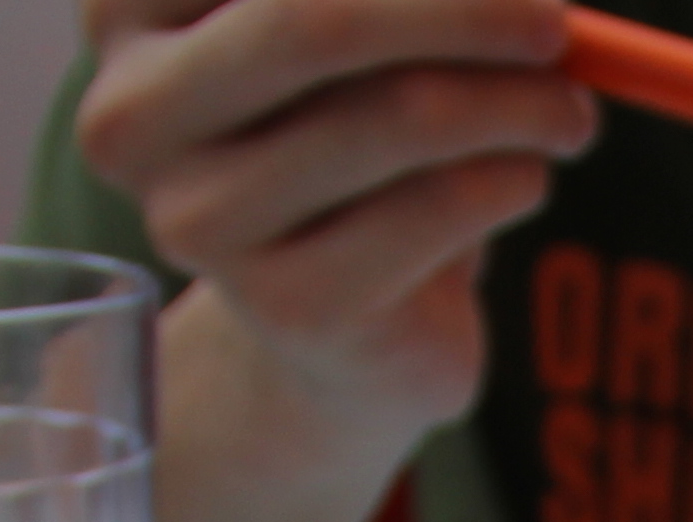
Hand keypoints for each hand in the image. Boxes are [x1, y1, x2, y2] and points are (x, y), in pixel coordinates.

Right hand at [75, 0, 594, 445]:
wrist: (341, 320)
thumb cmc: (350, 131)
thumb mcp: (367, 34)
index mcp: (126, 12)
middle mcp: (136, 114)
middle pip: (311, 20)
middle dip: (464, 10)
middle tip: (552, 23)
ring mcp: (203, 220)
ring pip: (400, 116)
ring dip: (520, 103)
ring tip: (566, 114)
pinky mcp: (291, 306)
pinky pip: (440, 208)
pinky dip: (514, 178)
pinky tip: (523, 179)